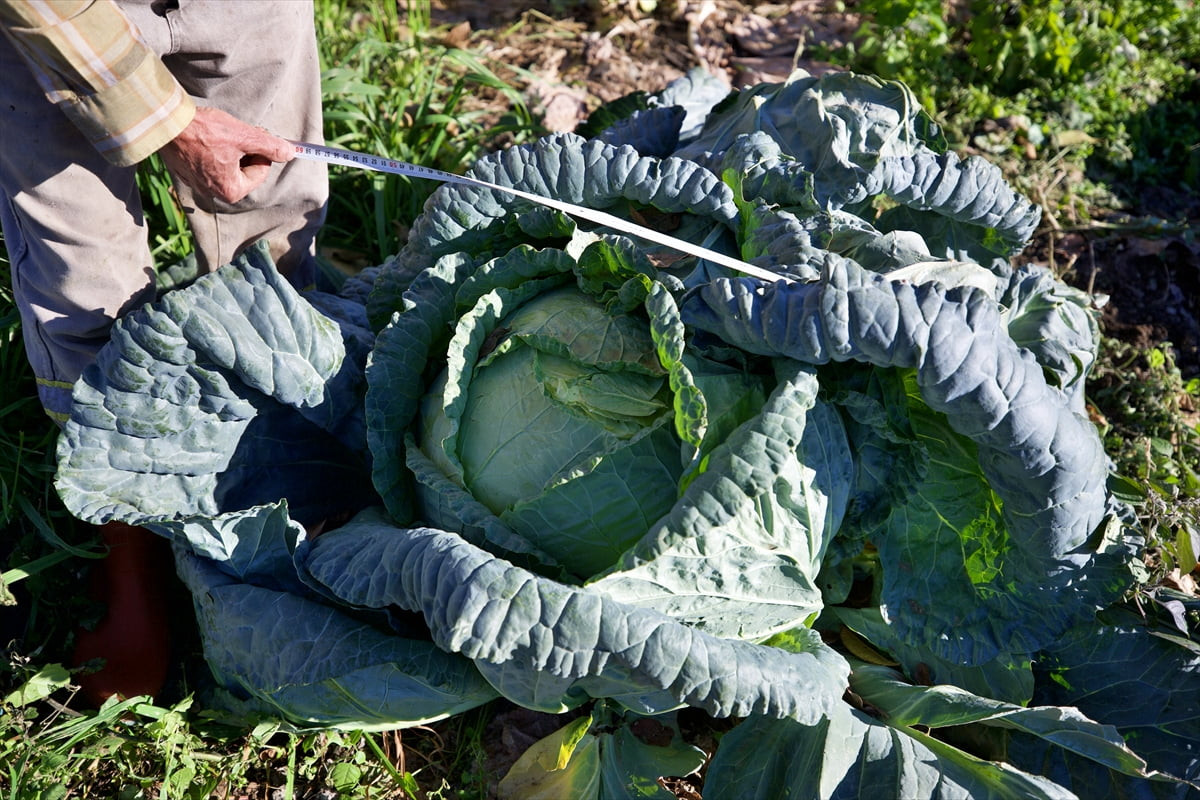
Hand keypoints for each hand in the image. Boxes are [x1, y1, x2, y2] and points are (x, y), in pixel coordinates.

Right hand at [159, 106, 294, 203]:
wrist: (165, 123)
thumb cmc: (205, 131)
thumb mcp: (244, 136)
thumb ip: (270, 147)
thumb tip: (290, 153)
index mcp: (231, 190)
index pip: (261, 171)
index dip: (262, 151)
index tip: (254, 135)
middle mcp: (214, 193)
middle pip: (244, 170)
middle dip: (246, 150)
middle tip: (238, 132)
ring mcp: (198, 183)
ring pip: (227, 165)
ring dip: (231, 149)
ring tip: (221, 134)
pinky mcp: (186, 172)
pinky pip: (209, 163)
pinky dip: (213, 150)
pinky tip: (206, 137)